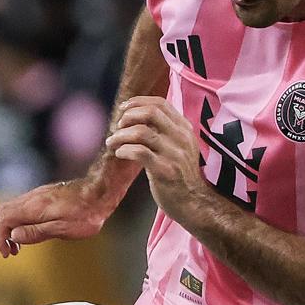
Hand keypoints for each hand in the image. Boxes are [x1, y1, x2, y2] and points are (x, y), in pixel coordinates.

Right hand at [0, 176, 117, 256]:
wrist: (100, 191)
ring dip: (8, 228)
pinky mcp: (42, 196)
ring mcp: (36, 196)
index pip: (2, 220)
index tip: (7, 253)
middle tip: (10, 251)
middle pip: (0, 213)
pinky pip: (20, 207)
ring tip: (18, 246)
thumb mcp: (63, 228)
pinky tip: (29, 232)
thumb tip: (14, 236)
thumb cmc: (86, 213)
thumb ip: (37, 232)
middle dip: (0, 233)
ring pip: (9, 209)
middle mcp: (31, 199)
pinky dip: (17, 222)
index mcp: (33, 208)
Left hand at [107, 96, 205, 219]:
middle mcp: (181, 138)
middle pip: (150, 113)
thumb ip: (165, 132)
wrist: (193, 203)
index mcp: (185, 129)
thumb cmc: (180, 175)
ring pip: (141, 132)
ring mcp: (174, 154)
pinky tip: (120, 154)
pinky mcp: (165, 170)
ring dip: (120, 135)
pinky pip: (139, 152)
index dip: (138, 102)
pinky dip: (124, 150)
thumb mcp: (179, 147)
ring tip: (112, 143)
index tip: (123, 109)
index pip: (160, 104)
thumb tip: (136, 117)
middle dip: (128, 117)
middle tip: (118, 128)